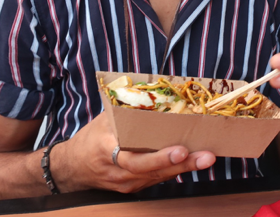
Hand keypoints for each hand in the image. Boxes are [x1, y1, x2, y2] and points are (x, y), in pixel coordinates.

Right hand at [52, 112, 215, 193]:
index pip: (135, 158)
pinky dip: (174, 169)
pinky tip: (192, 161)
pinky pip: (157, 178)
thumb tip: (151, 91)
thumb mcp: (104, 120)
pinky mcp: (134, 188)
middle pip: (154, 171)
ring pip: (159, 177)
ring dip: (185, 168)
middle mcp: (118, 172)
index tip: (180, 149)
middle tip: (206, 156)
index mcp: (107, 151)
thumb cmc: (90, 139)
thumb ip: (126, 110)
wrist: (72, 168)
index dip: (159, 156)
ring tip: (207, 158)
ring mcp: (126, 184)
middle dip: (183, 163)